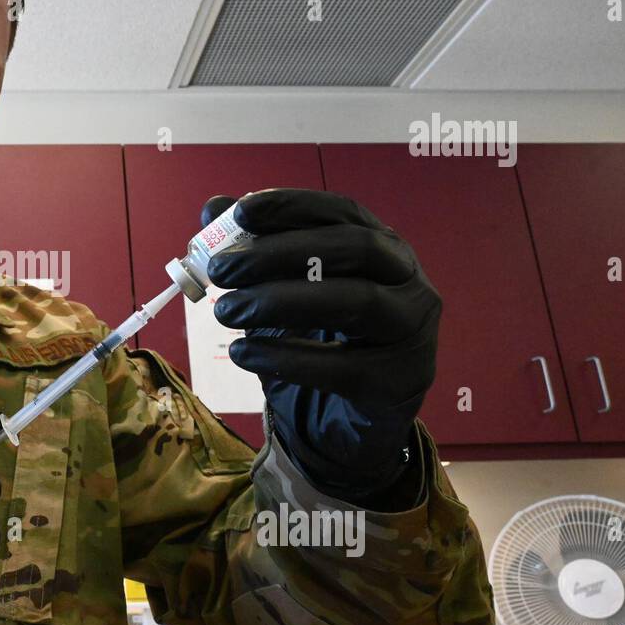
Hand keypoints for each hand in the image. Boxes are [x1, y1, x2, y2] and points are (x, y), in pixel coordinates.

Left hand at [203, 189, 440, 497]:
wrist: (349, 418)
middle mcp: (409, 281)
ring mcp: (411, 330)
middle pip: (353, 248)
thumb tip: (212, 208)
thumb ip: (256, 250)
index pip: (344, 212)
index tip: (241, 211)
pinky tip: (242, 354)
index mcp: (384, 248)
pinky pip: (343, 366)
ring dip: (281, 302)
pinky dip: (286, 358)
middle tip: (222, 270)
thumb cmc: (322, 341)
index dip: (294, 206)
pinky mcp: (398, 381)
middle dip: (280, 253)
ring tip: (226, 311)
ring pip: (356, 301)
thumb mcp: (287, 292)